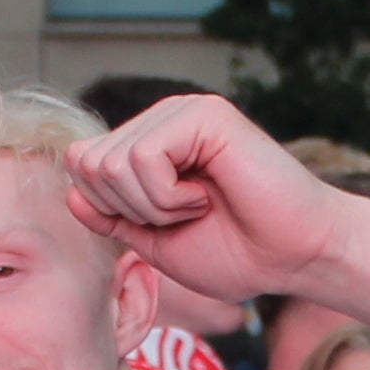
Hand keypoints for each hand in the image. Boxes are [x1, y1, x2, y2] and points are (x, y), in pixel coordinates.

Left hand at [66, 94, 357, 311]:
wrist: (298, 257)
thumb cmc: (241, 253)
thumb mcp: (157, 243)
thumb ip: (114, 218)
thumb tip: (72, 191)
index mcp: (151, 144)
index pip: (83, 164)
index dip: (107, 209)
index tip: (160, 225)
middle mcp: (163, 120)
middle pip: (88, 163)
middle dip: (127, 209)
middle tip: (180, 217)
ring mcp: (184, 113)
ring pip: (111, 163)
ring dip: (151, 206)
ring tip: (197, 208)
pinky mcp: (204, 115)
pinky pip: (143, 158)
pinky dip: (166, 197)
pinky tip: (204, 198)